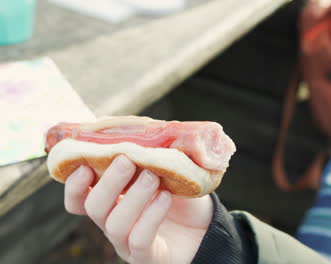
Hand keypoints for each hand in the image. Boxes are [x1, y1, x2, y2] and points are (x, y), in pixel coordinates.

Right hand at [64, 155, 213, 263]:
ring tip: (152, 177)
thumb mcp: (167, 173)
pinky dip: (150, 216)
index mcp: (113, 204)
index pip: (80, 199)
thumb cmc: (183, 199)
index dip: (75, 185)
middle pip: (94, 208)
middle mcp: (114, 224)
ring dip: (132, 197)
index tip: (84, 164)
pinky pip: (140, 239)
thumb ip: (151, 155)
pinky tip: (165, 197)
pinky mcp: (147, 257)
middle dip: (108, 182)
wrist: (208, 228)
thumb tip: (143, 128)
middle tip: (126, 160)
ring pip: (114, 224)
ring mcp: (128, 243)